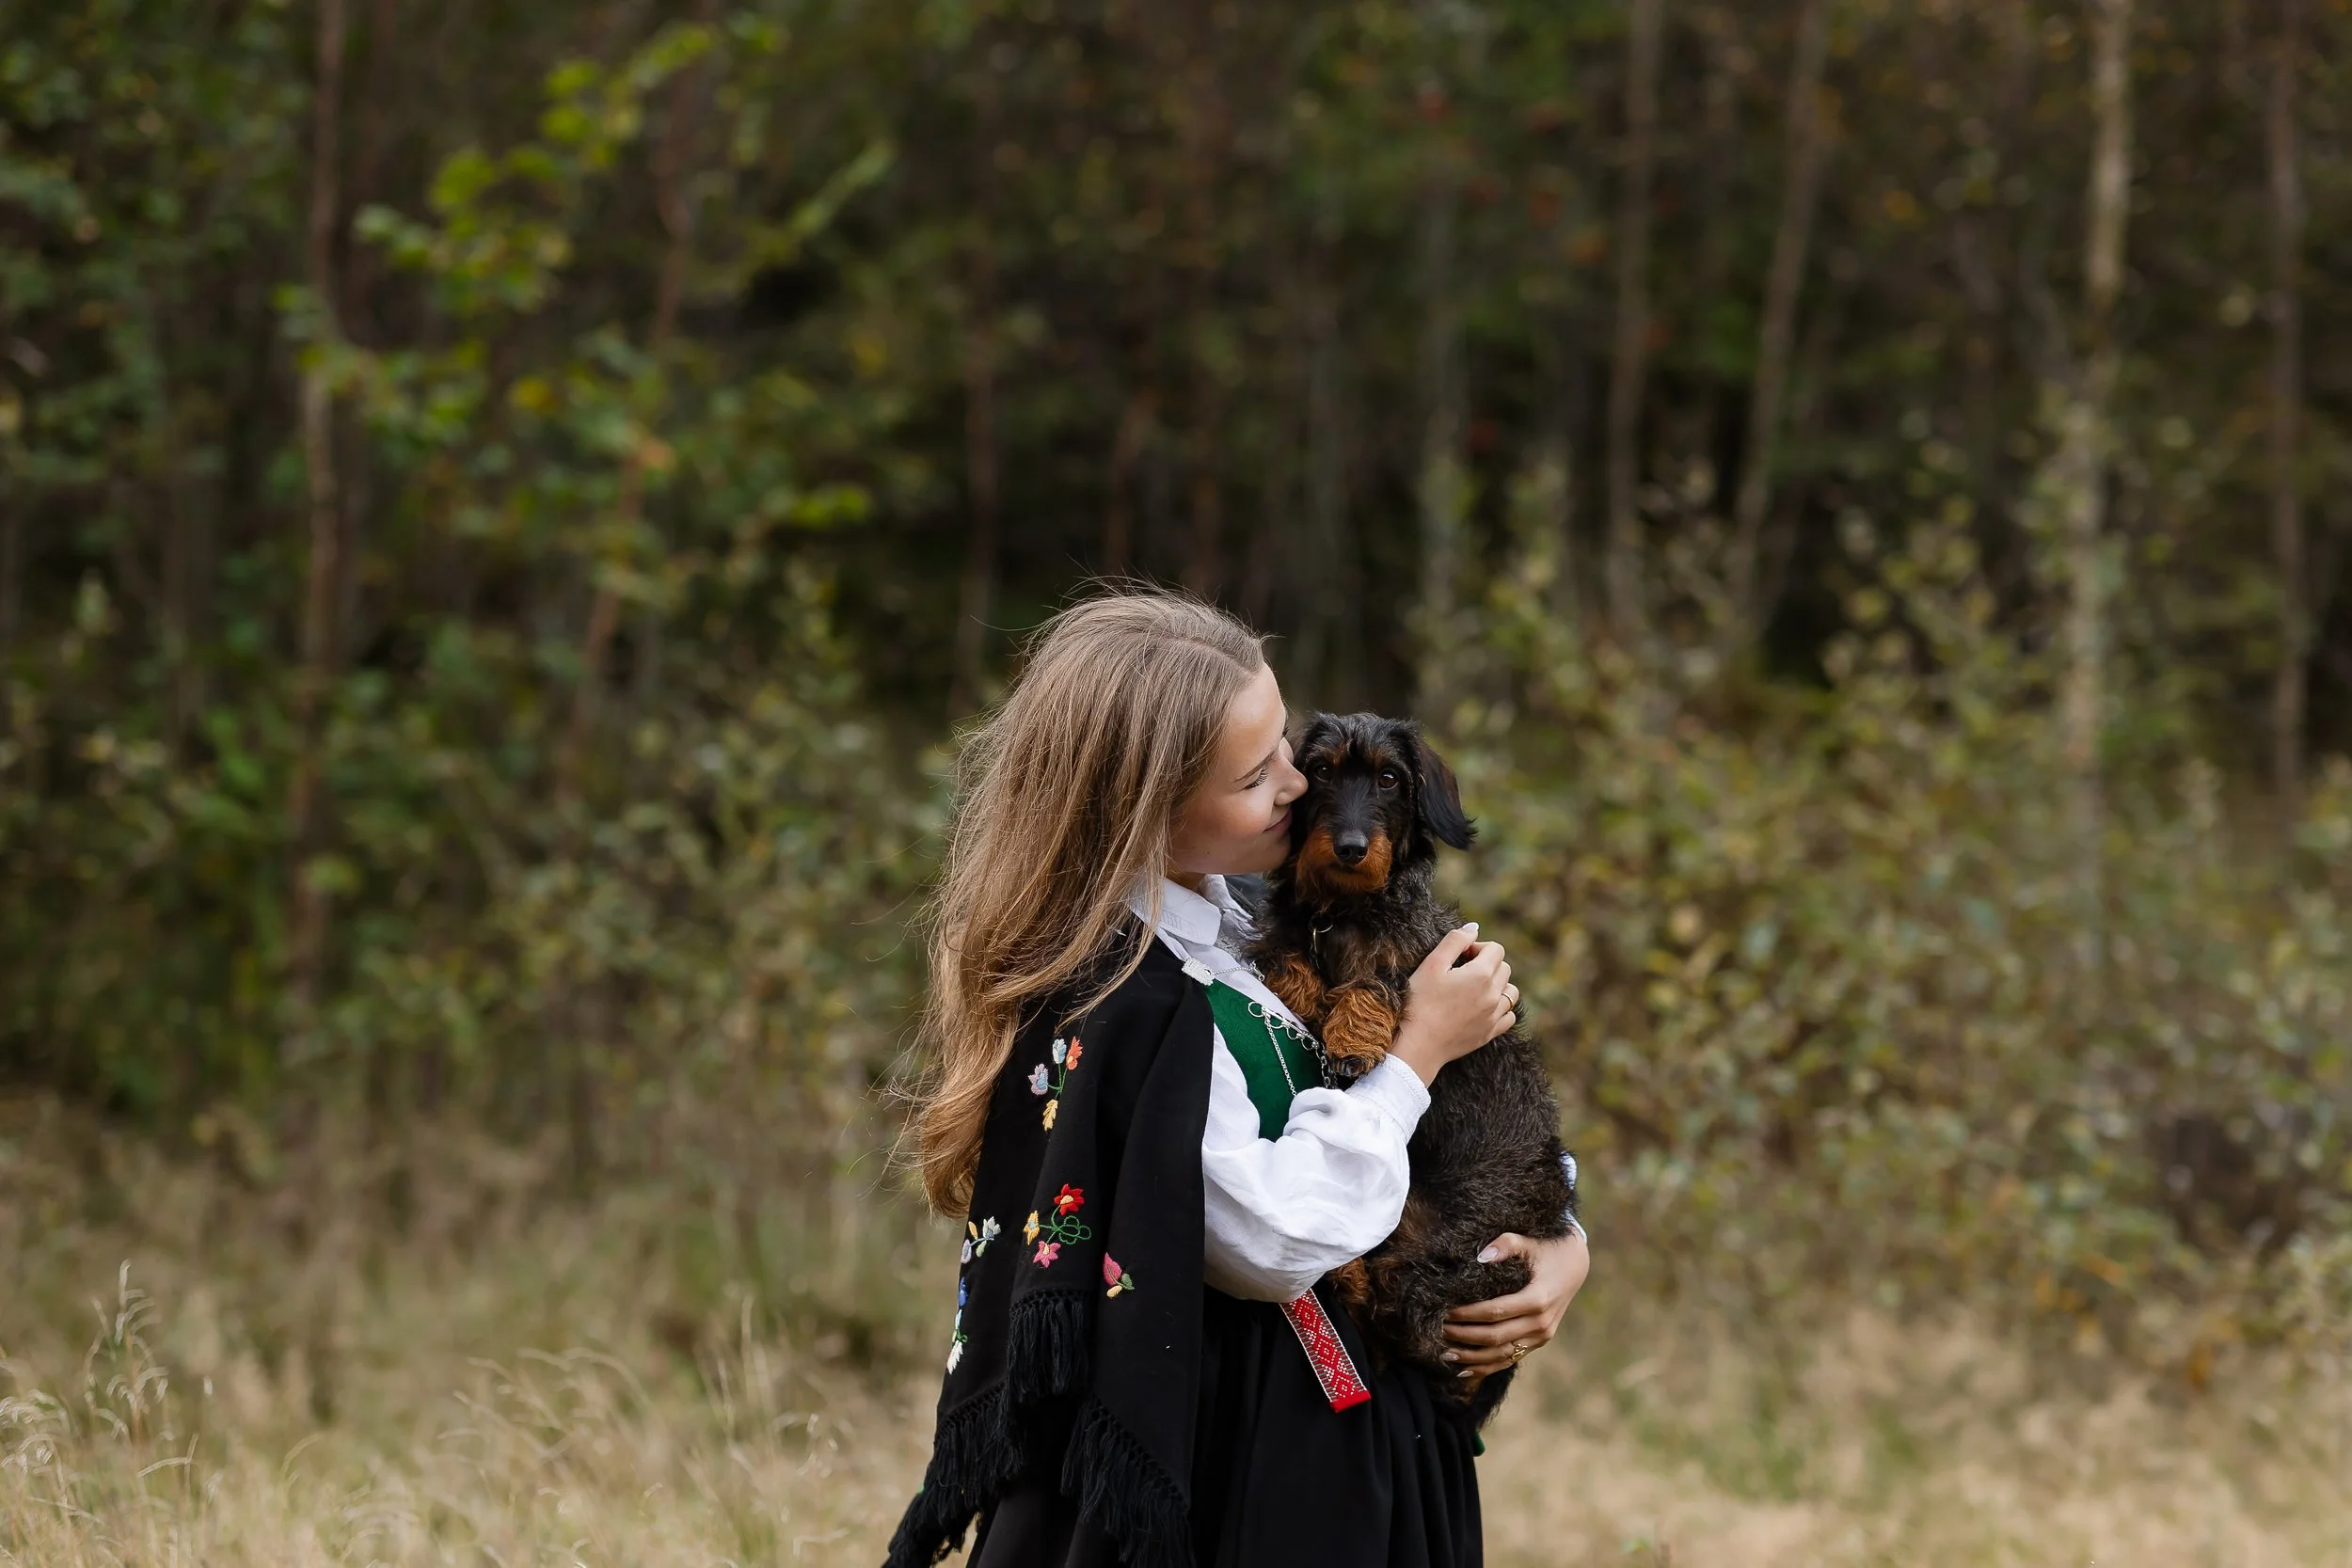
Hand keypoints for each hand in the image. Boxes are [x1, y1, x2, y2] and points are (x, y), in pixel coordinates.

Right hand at [1388, 924, 1514, 1086]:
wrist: (1417, 1044)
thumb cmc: (1419, 1002)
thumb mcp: (1431, 964)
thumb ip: (1455, 941)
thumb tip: (1474, 928)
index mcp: (1481, 975)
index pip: (1495, 949)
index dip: (1477, 947)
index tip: (1460, 956)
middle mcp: (1493, 995)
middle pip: (1504, 968)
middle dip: (1487, 963)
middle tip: (1462, 970)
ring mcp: (1494, 1016)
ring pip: (1511, 992)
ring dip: (1497, 985)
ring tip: (1474, 988)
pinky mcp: (1489, 1033)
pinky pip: (1509, 1015)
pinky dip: (1501, 1008)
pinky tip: (1483, 1007)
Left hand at [1440, 1229, 1588, 1379]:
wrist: (1575, 1264)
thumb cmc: (1547, 1249)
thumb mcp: (1528, 1241)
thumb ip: (1505, 1245)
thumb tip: (1481, 1257)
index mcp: (1539, 1298)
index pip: (1495, 1312)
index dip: (1468, 1314)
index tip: (1445, 1311)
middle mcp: (1541, 1323)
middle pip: (1496, 1337)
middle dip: (1463, 1336)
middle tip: (1437, 1331)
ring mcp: (1541, 1336)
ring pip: (1502, 1354)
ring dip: (1472, 1357)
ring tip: (1444, 1353)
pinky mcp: (1539, 1342)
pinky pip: (1510, 1359)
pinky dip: (1487, 1367)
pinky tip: (1464, 1371)